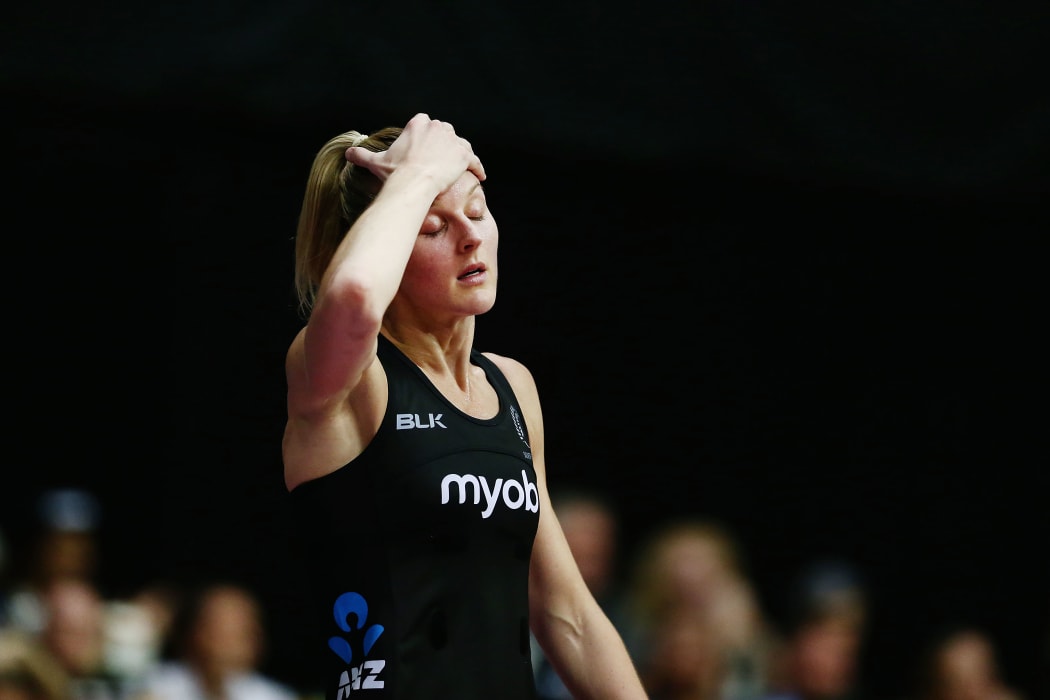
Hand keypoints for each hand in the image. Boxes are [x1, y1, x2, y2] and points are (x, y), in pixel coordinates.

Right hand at [345, 113, 485, 189]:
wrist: (414, 183)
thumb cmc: (395, 173)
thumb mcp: (376, 162)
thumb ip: (361, 155)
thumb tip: (347, 153)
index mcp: (418, 123)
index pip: (425, 123)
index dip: (426, 136)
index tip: (425, 148)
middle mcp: (437, 126)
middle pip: (445, 132)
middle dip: (444, 143)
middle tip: (442, 160)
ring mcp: (452, 140)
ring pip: (460, 144)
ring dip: (461, 154)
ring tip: (460, 167)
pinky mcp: (464, 154)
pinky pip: (474, 160)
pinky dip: (477, 167)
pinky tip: (479, 176)